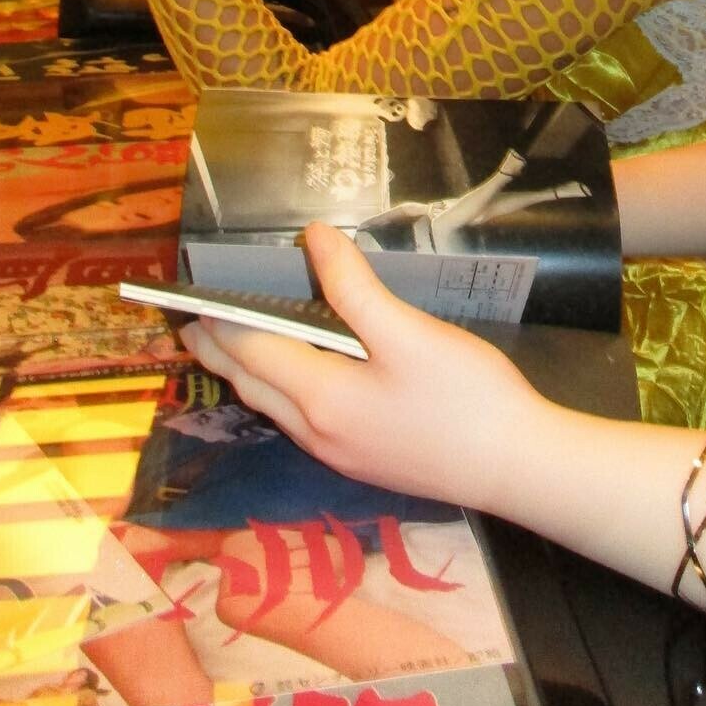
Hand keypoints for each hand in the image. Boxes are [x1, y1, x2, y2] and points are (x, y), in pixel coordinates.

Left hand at [183, 221, 542, 513]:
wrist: (518, 467)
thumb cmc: (465, 396)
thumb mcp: (409, 332)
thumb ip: (354, 287)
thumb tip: (313, 238)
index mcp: (321, 398)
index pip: (251, 350)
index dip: (218, 319)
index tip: (188, 298)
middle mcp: (318, 432)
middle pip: (252, 384)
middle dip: (218, 352)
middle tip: (190, 326)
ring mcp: (340, 453)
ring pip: (274, 407)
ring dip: (246, 373)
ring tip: (229, 348)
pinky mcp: (364, 460)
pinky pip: (299, 419)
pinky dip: (278, 389)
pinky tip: (293, 379)